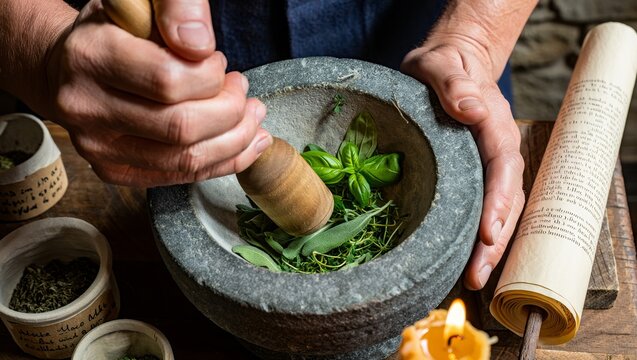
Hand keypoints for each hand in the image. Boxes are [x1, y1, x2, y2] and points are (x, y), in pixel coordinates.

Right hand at [42, 0, 270, 186]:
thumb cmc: (111, 34)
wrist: (65, 71)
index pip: (168, 80)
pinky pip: (182, 177)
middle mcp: (87, 108)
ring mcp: (98, 148)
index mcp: (90, 57)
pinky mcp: (114, 172)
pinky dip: (224, 162)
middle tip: (242, 91)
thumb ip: (174, 10)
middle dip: (230, 110)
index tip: (218, 62)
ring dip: (235, 140)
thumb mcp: (139, 4)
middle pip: (182, 126)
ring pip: (187, 158)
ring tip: (252, 117)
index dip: (210, 75)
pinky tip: (246, 144)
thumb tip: (200, 45)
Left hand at [401, 38, 525, 289]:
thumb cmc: (442, 65)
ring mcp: (492, 163)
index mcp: (493, 124)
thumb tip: (469, 109)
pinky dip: (482, 235)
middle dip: (495, 240)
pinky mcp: (479, 174)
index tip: (488, 232)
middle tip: (477, 275)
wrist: (452, 62)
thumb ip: (453, 84)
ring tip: (475, 278)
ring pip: (502, 210)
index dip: (497, 201)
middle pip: (507, 199)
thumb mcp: (439, 66)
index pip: (502, 166)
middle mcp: (499, 148)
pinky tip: (469, 259)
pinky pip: (488, 208)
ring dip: (491, 247)